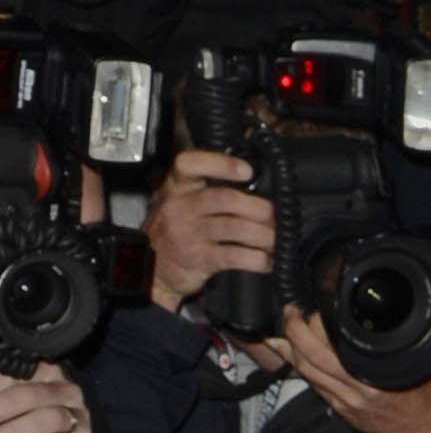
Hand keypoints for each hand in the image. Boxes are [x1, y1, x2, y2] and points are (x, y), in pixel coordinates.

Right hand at [146, 145, 278, 311]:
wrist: (152, 269)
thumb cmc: (175, 231)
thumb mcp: (181, 203)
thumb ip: (208, 190)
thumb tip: (255, 187)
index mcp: (177, 187)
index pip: (190, 164)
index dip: (221, 164)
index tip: (247, 170)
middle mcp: (180, 207)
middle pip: (225, 199)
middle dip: (258, 208)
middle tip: (275, 216)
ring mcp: (188, 234)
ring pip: (234, 228)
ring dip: (263, 234)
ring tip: (276, 239)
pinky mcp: (197, 259)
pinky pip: (233, 256)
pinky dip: (256, 259)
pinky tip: (266, 260)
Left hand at [275, 306, 430, 432]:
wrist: (422, 432)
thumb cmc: (423, 396)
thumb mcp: (416, 362)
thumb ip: (393, 342)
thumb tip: (376, 315)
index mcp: (372, 377)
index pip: (332, 345)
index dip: (318, 322)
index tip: (316, 306)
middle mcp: (353, 390)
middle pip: (310, 356)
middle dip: (294, 330)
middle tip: (291, 311)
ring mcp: (343, 401)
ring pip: (305, 370)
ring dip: (289, 348)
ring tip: (286, 328)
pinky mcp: (339, 408)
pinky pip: (312, 383)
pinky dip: (298, 365)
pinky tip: (290, 352)